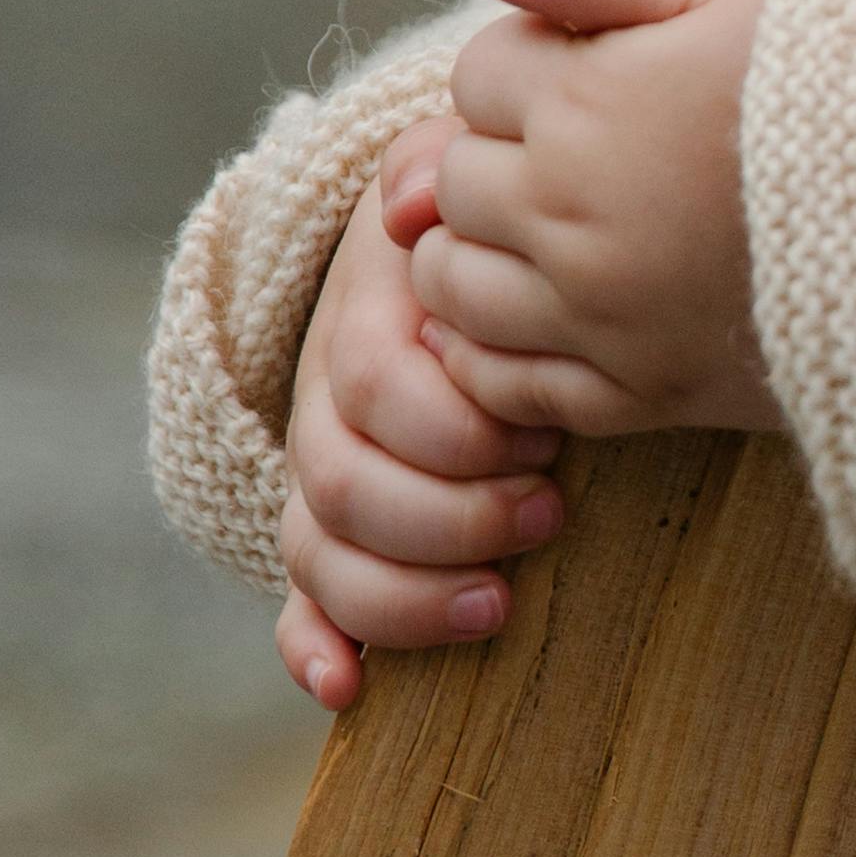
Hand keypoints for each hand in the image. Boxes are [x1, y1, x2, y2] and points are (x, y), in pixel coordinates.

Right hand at [275, 122, 569, 710]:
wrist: (471, 239)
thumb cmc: (514, 217)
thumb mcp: (492, 172)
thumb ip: (460, 167)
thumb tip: (421, 202)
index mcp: (373, 315)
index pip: (379, 386)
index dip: (460, 422)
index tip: (554, 429)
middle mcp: (335, 398)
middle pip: (346, 481)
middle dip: (449, 513)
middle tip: (548, 508)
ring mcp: (332, 467)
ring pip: (323, 549)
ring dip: (404, 591)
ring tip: (500, 598)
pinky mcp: (342, 527)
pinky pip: (302, 597)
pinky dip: (315, 646)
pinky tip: (347, 689)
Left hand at [392, 0, 779, 443]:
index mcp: (584, 105)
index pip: (479, 74)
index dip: (537, 62)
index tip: (605, 72)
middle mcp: (565, 216)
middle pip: (455, 181)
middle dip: (502, 156)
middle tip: (593, 150)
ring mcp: (594, 315)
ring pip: (451, 285)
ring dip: (480, 253)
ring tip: (560, 232)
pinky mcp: (634, 394)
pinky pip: (503, 385)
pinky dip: (494, 354)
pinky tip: (549, 318)